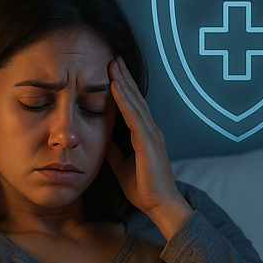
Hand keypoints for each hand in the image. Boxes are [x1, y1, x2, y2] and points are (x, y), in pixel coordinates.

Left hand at [105, 56, 192, 238]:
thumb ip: (114, 151)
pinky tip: (116, 87)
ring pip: (135, 102)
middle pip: (136, 98)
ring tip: (113, 65)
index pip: (133, 106)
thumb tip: (103, 140)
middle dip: (124, 77)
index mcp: (145, 135)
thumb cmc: (144, 188)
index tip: (114, 72)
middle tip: (114, 58)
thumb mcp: (121, 165)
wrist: (159, 204)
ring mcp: (151, 134)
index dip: (124, 88)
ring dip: (123, 82)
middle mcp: (150, 130)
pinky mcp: (147, 141)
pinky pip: (134, 116)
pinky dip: (124, 100)